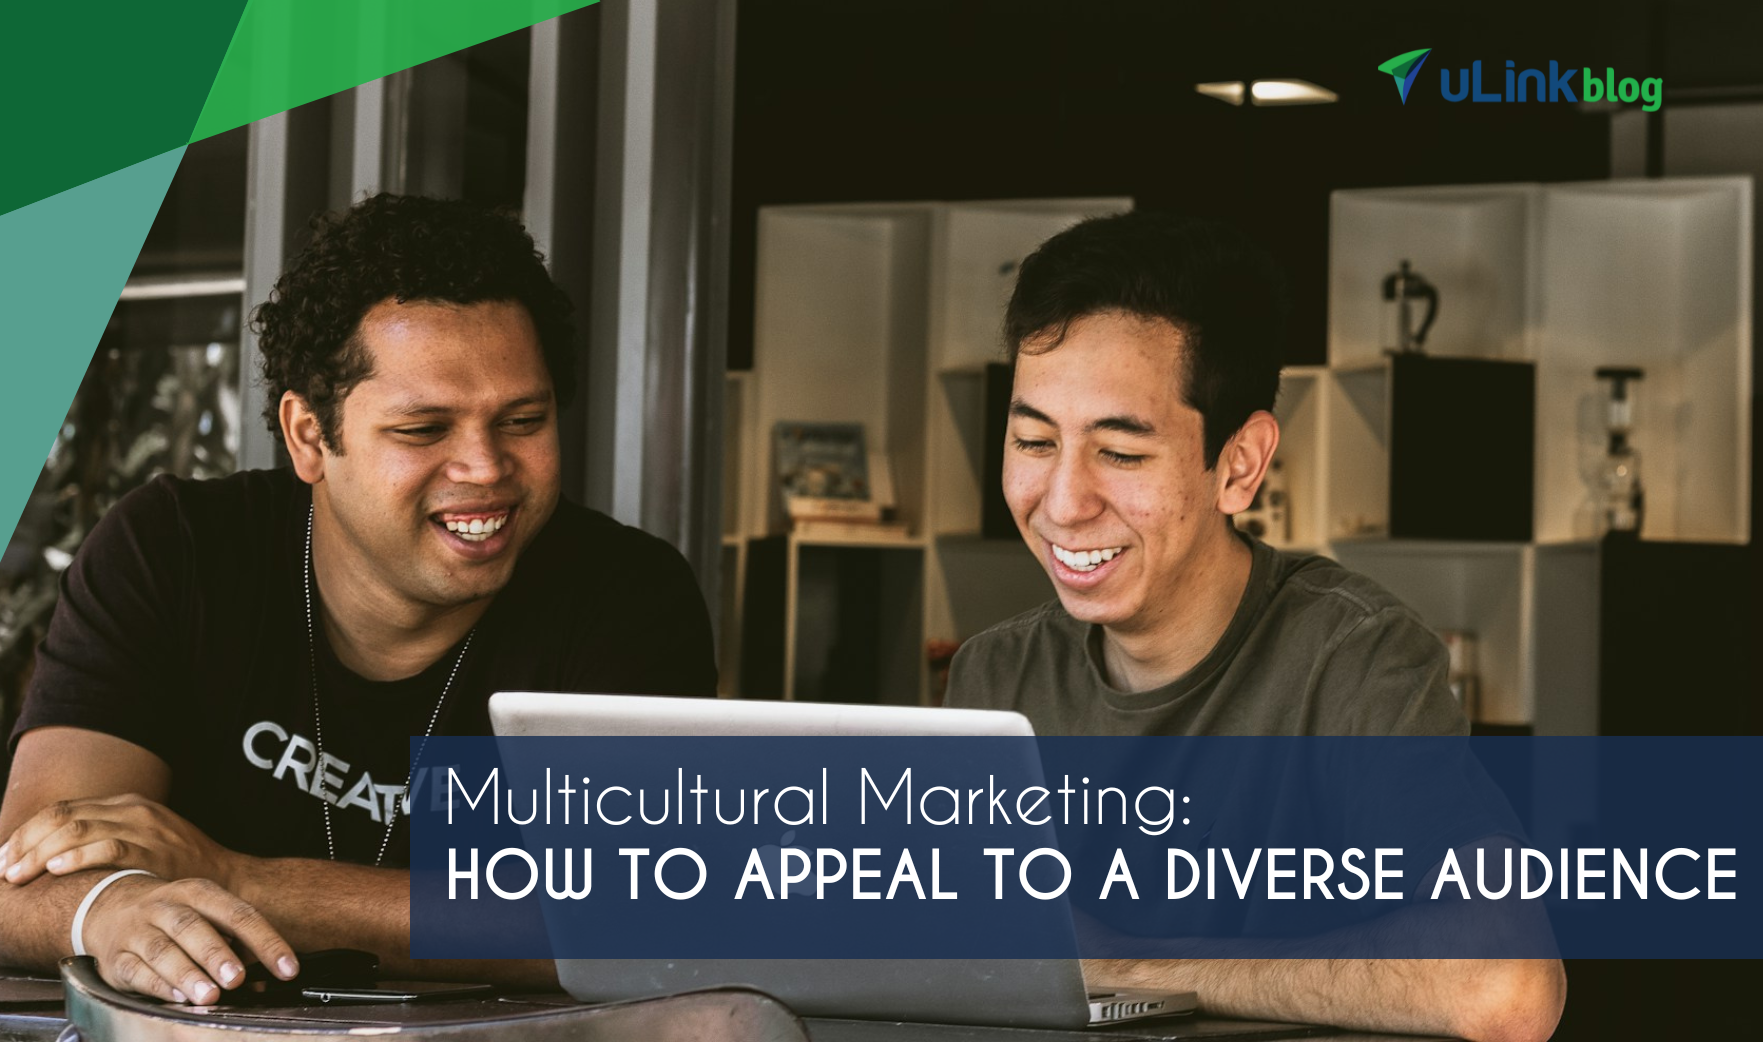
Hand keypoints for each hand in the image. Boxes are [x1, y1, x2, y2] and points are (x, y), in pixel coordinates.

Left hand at [0, 794, 240, 887]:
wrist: (227, 880)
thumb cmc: (178, 866)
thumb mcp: (143, 839)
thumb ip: (105, 838)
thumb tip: (52, 855)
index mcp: (125, 804)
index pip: (62, 809)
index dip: (26, 832)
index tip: (4, 857)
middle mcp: (131, 810)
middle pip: (62, 816)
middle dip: (24, 844)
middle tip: (3, 871)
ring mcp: (144, 828)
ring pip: (77, 829)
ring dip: (39, 854)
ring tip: (17, 875)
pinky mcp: (154, 851)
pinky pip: (108, 848)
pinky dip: (77, 857)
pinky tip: (56, 870)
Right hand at [79, 873, 299, 1003]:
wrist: (109, 906)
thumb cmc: (174, 917)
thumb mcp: (205, 915)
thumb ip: (234, 944)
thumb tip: (263, 979)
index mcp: (198, 893)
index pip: (238, 914)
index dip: (266, 941)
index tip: (287, 967)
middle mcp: (166, 907)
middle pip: (192, 927)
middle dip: (216, 954)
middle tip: (237, 978)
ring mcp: (138, 931)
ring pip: (162, 950)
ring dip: (187, 974)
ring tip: (209, 995)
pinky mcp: (116, 958)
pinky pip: (136, 972)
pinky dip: (158, 986)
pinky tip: (177, 998)